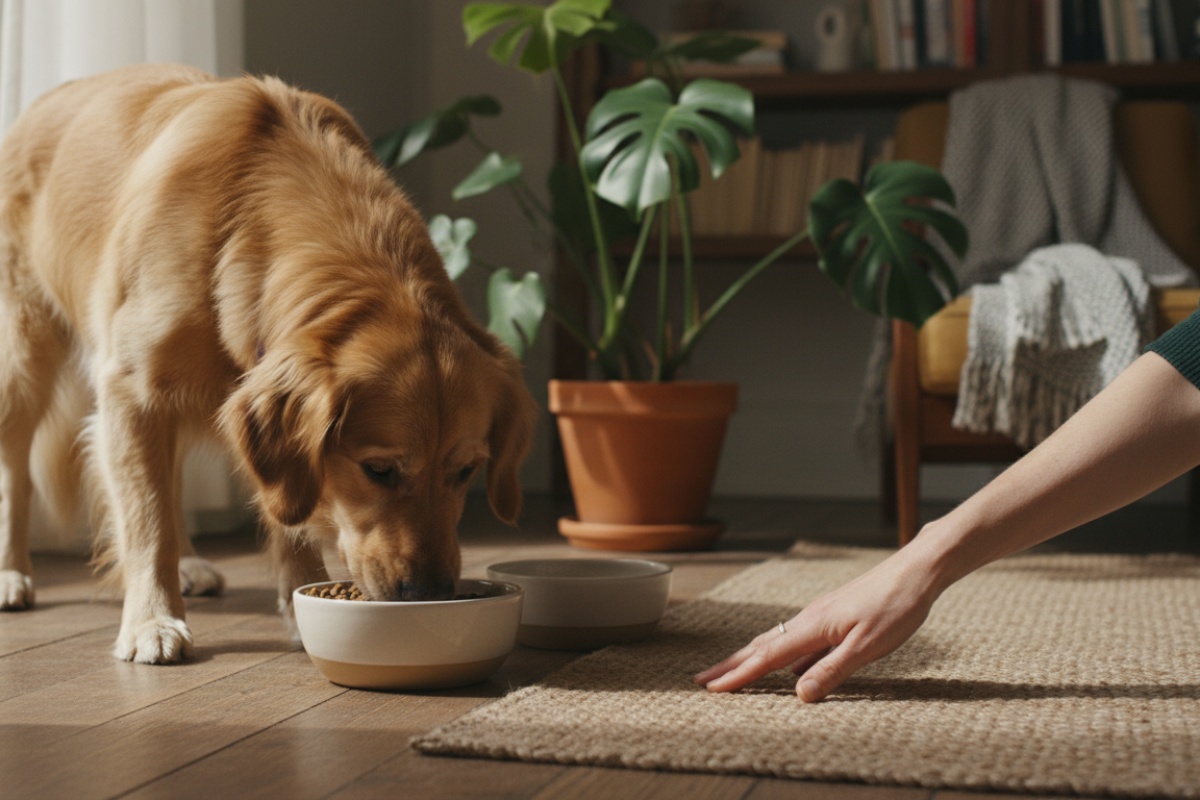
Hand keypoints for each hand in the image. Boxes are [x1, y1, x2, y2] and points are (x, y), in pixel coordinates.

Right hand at [694, 545, 942, 701]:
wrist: (915, 571)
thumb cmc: (896, 608)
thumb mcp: (868, 647)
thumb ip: (833, 671)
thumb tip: (799, 695)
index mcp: (814, 627)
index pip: (768, 657)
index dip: (739, 675)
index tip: (712, 688)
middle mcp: (810, 619)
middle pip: (762, 646)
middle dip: (731, 664)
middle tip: (703, 679)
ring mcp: (820, 616)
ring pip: (776, 640)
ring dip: (751, 657)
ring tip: (731, 670)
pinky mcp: (833, 616)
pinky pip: (796, 638)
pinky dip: (778, 652)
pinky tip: (785, 665)